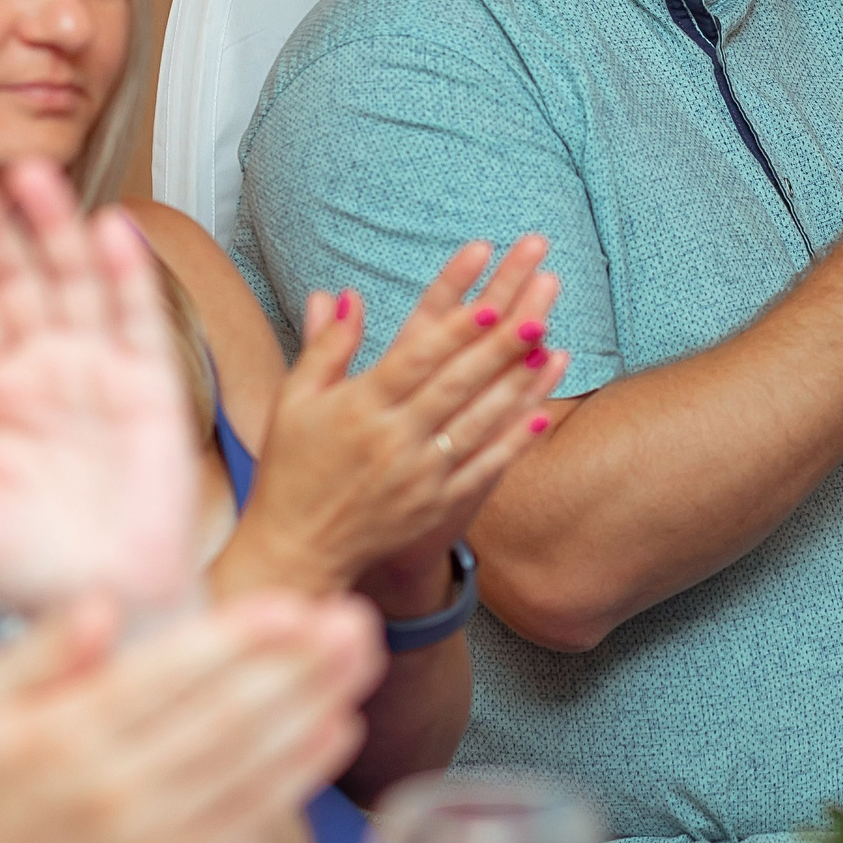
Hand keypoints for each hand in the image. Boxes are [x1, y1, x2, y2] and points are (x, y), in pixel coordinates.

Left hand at [0, 160, 198, 617]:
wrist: (103, 608)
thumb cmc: (23, 569)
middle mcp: (45, 371)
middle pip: (16, 281)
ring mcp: (99, 373)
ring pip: (74, 284)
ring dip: (55, 230)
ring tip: (32, 177)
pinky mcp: (153, 387)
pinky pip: (139, 318)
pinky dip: (127, 273)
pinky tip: (110, 227)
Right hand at [0, 588, 381, 842]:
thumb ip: (42, 646)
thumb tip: (99, 604)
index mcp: (63, 734)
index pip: (164, 678)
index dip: (234, 641)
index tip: (293, 604)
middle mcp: (110, 787)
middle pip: (224, 718)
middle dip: (298, 666)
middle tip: (355, 617)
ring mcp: (148, 831)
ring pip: (249, 762)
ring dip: (315, 706)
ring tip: (364, 656)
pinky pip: (250, 812)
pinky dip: (300, 771)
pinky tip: (342, 725)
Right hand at [233, 239, 563, 599]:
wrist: (297, 549)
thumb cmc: (292, 467)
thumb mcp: (295, 401)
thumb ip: (325, 346)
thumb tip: (344, 293)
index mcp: (358, 408)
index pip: (414, 359)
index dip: (453, 329)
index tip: (488, 300)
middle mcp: (392, 440)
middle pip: (455, 385)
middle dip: (499, 347)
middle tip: (537, 312)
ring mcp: (418, 476)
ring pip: (477, 423)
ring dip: (517, 386)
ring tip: (550, 349)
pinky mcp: (434, 506)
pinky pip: (483, 469)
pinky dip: (514, 442)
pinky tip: (542, 413)